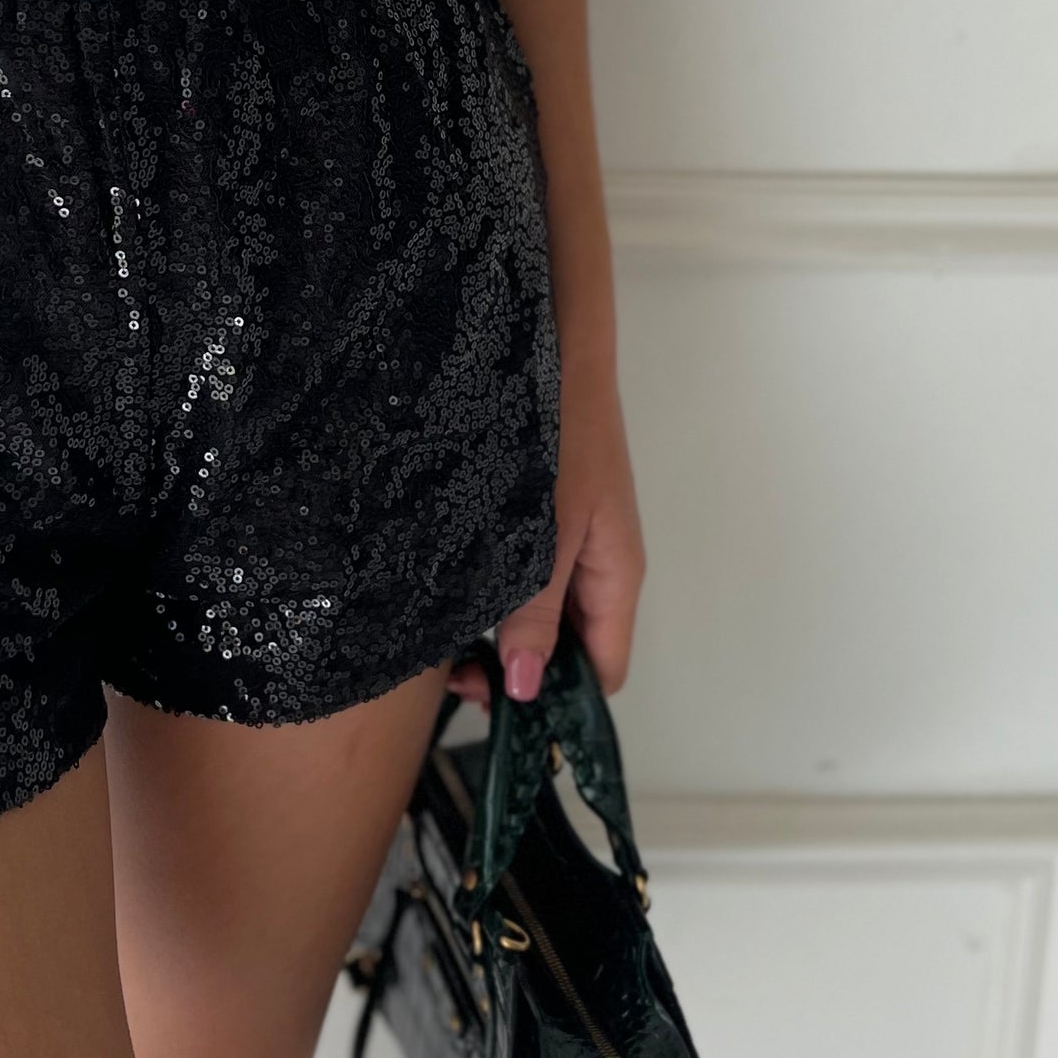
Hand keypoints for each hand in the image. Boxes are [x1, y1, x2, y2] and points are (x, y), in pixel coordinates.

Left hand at [452, 279, 643, 707]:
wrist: (554, 346)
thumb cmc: (559, 431)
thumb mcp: (542, 531)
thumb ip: (533, 609)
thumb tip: (523, 685)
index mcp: (615, 578)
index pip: (603, 672)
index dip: (557, 701)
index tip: (499, 711)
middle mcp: (596, 567)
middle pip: (568, 649)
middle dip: (515, 671)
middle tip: (452, 677)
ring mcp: (569, 542)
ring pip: (539, 613)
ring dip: (497, 632)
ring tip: (442, 641)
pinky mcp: (540, 516)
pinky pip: (522, 576)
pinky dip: (490, 593)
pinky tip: (448, 592)